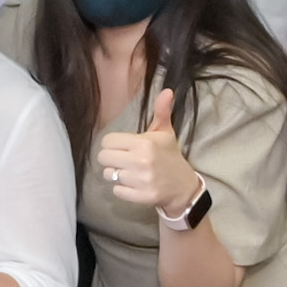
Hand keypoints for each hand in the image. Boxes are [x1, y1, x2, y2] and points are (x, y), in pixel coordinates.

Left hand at [96, 85, 198, 218]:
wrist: (183, 186)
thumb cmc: (169, 156)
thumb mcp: (165, 133)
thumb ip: (161, 111)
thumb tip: (167, 90)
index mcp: (144, 143)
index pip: (108, 141)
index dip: (113, 144)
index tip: (122, 147)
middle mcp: (141, 161)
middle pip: (103, 158)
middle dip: (110, 158)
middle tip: (123, 160)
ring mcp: (140, 180)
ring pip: (108, 174)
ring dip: (116, 174)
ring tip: (130, 172)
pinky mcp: (140, 196)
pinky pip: (116, 191)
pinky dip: (122, 189)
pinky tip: (134, 184)